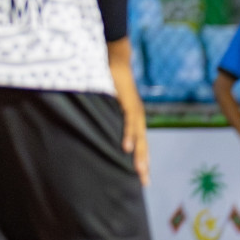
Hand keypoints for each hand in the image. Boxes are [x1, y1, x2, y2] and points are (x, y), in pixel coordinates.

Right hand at [109, 54, 149, 184]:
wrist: (115, 57)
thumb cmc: (108, 78)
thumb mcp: (107, 102)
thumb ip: (105, 114)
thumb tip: (93, 128)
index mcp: (132, 118)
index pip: (139, 143)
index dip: (140, 159)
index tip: (141, 176)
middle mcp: (137, 116)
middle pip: (143, 144)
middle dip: (143, 164)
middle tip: (145, 182)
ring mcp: (134, 109)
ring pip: (139, 137)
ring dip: (139, 155)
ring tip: (140, 172)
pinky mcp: (128, 102)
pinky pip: (128, 122)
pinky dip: (128, 135)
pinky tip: (127, 148)